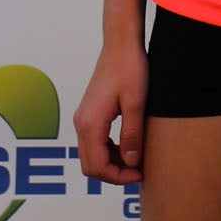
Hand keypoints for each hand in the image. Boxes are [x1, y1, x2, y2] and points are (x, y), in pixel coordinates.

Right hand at [73, 41, 148, 183]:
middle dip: (114, 174)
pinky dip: (109, 151)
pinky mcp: (89, 114)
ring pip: (91, 155)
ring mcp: (83, 118)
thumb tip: (131, 163)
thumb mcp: (136, 103)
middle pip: (90, 165)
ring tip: (136, 161)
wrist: (121, 44)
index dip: (118, 176)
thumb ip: (132, 135)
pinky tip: (128, 147)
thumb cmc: (130, 69)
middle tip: (138, 172)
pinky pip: (94, 142)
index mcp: (90, 123)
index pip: (97, 166)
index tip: (139, 174)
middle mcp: (81, 123)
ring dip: (111, 163)